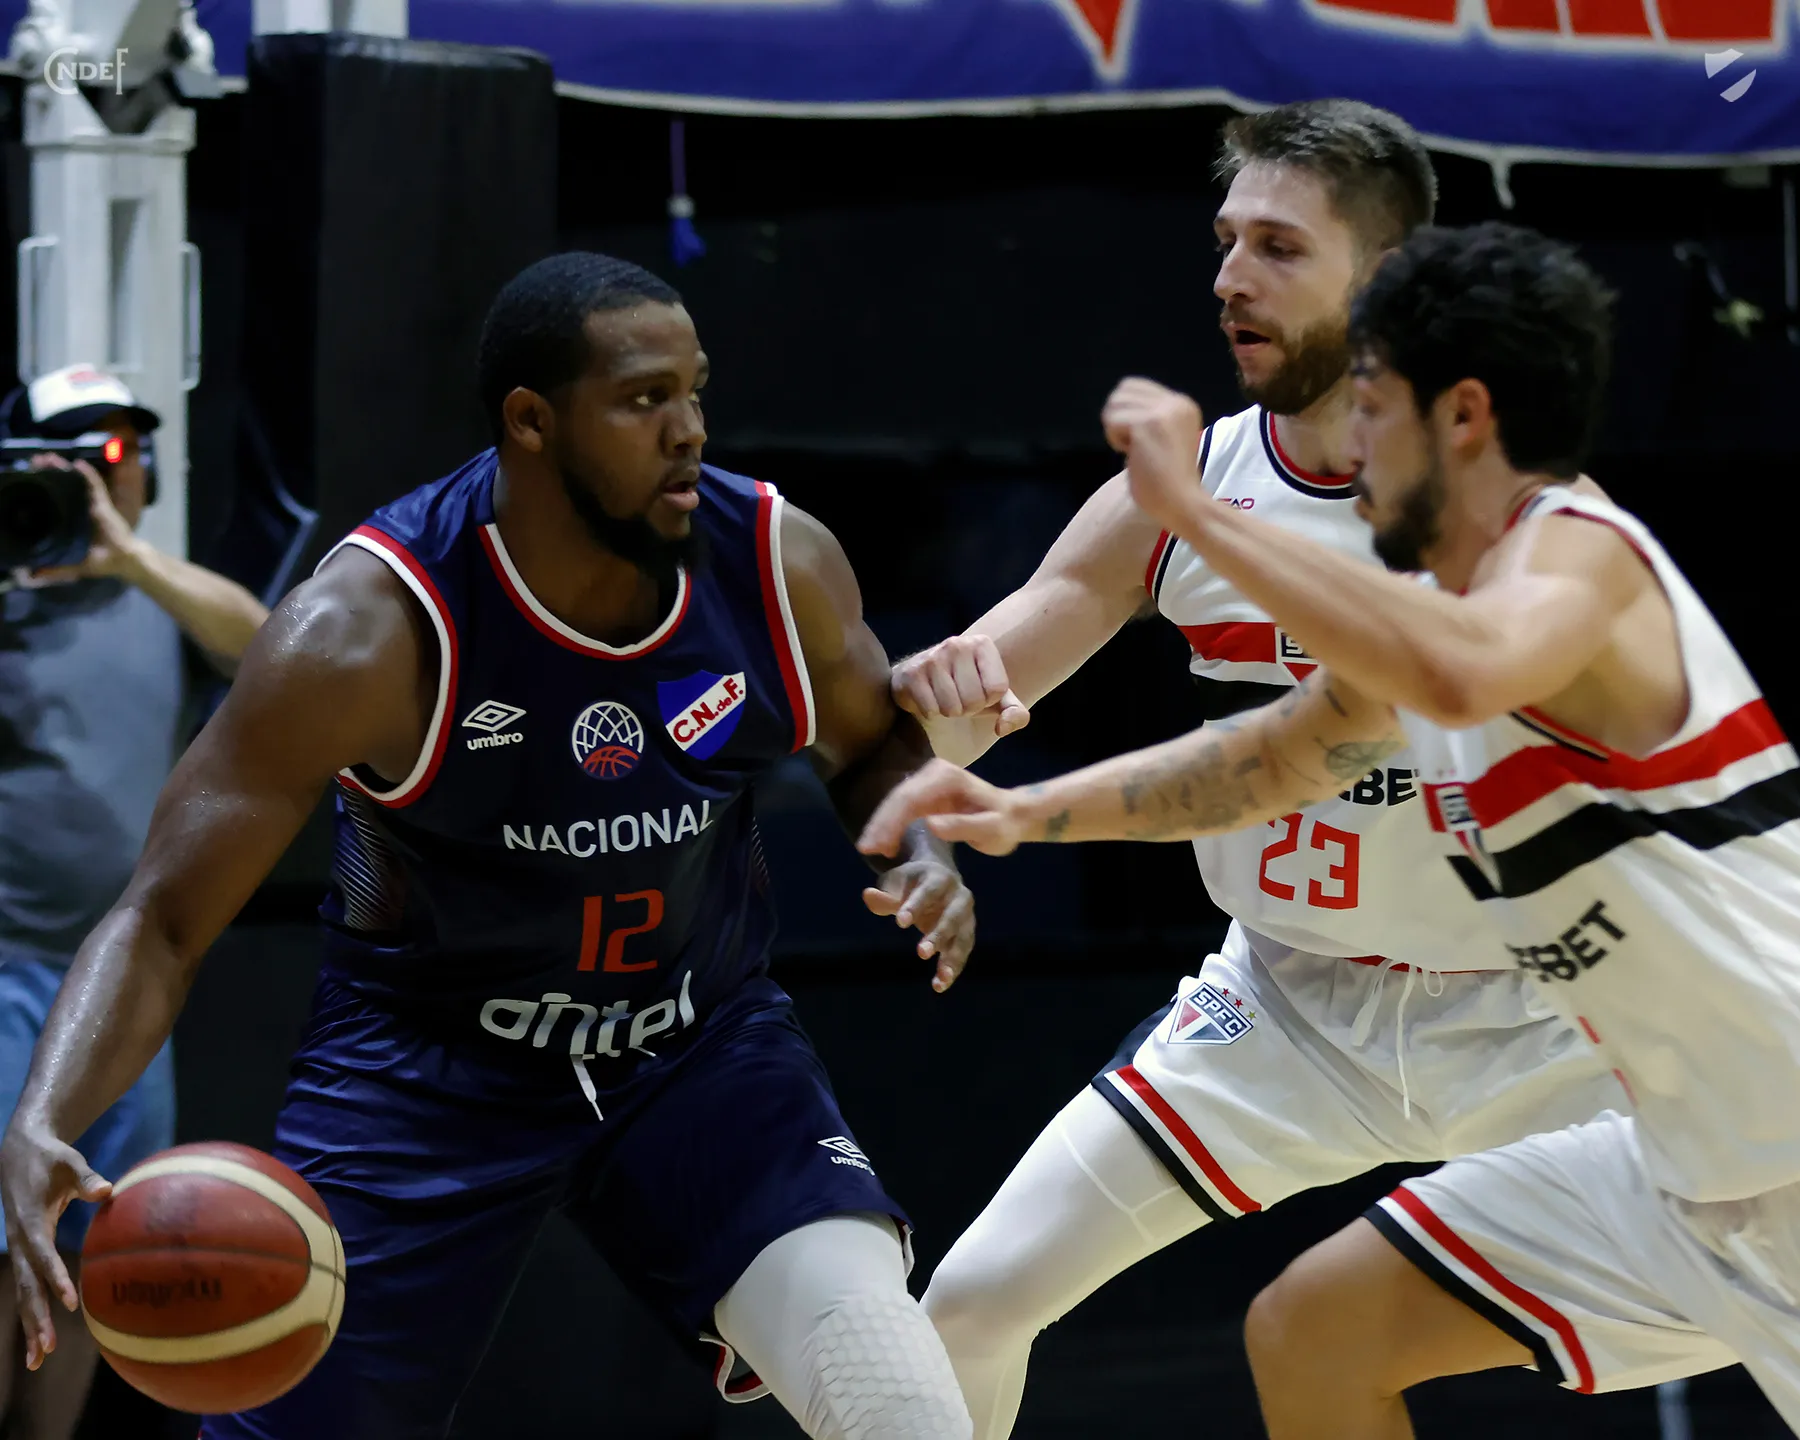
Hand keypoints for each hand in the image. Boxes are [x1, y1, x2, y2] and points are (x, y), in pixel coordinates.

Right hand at [0, 1119, 111, 1369]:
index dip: (54, 1278)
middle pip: (26, 1285)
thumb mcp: (69, 1162)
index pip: (42, 1255)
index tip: (70, 1301)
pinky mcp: (22, 1252)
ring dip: (29, 1325)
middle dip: (36, 1317)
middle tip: (47, 1348)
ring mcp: (18, 1249)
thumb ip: (86, 1178)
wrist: (18, 1152)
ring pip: (23, 1293)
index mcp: (30, 1220)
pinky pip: (26, 1287)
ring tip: (37, 1360)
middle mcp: (20, 1240)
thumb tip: (108, 1190)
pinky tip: (38, 1339)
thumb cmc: (50, 1157)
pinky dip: (31, 1313)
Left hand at [27, 456, 142, 585]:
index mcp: (74, 522)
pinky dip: (88, 475)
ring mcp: (94, 506)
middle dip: (49, 473)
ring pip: (76, 483)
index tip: (29, 478)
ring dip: (63, 469)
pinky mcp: (104, 505)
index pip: (55, 500)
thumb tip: (31, 575)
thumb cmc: (104, 563)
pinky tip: (78, 464)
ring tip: (48, 457)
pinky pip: (96, 487)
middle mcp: (82, 511)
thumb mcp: (74, 565)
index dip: (42, 488)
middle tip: (35, 460)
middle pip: (63, 487)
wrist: (126, 561)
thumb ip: (55, 569)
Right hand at [859, 758, 1032, 859]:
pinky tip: (883, 842)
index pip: (911, 798)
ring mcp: (928, 781)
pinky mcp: (926, 793)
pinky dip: (890, 825)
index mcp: (947, 777)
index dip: (891, 821)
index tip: (878, 844)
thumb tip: (929, 825)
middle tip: (865, 847)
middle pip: (898, 797)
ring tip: (869, 847)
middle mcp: (934, 773)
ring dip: (881, 824)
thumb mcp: (991, 829)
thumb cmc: (1005, 823)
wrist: (1014, 815)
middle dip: (880, 822)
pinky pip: (902, 808)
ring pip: (896, 802)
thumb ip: (962, 826)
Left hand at [859, 849, 975, 992]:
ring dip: (953, 959)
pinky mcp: (966, 935)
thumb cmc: (911, 883)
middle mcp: (959, 896)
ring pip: (963, 938)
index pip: (928, 891)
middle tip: (921, 953)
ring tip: (940, 979)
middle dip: (938, 935)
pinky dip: (953, 969)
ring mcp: (966, 917)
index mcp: (939, 878)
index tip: (899, 922)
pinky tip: (939, 985)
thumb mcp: (895, 883)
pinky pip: (962, 953)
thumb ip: (883, 893)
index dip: (915, 906)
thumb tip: (867, 895)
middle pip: (952, 916)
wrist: (937, 880)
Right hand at [891, 635, 1029, 739]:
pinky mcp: (910, 674)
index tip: (977, 691)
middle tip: (957, 697)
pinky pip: (931, 710)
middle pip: (974, 700)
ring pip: (952, 708)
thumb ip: (1016, 714)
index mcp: (982, 644)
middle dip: (967, 708)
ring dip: (948, 712)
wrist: (924, 685)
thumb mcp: (999, 701)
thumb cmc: (967, 691)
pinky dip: (930, 712)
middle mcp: (957, 644)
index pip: (997, 689)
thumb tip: (1001, 727)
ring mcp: (931, 657)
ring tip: (942, 698)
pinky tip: (927, 699)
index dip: (988, 700)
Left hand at [1101, 378, 1205, 534]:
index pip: (1134, 386)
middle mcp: (1176, 401)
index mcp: (1182, 404)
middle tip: (1134, 445)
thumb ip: (1149, 419)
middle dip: (1119, 418)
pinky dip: (1115, 440)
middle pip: (1122, 390)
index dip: (1126, 411)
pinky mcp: (1148, 423)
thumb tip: (1118, 408)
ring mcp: (1163, 410)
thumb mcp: (1165, 438)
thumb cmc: (1169, 482)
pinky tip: (1132, 455)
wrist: (1183, 503)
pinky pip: (1112, 421)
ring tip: (1135, 450)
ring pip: (1115, 403)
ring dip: (1116, 429)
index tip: (1140, 439)